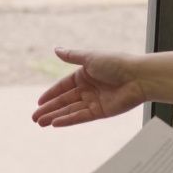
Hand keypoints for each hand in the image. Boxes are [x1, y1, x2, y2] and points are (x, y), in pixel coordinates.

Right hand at [32, 48, 146, 126]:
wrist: (138, 77)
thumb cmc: (116, 63)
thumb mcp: (90, 58)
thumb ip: (72, 56)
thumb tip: (56, 49)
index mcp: (84, 74)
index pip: (63, 86)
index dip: (51, 94)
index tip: (39, 102)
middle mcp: (88, 89)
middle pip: (64, 101)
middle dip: (49, 109)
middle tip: (34, 118)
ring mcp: (94, 101)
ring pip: (70, 110)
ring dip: (55, 116)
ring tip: (40, 123)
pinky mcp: (101, 112)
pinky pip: (81, 117)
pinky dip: (68, 120)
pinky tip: (55, 123)